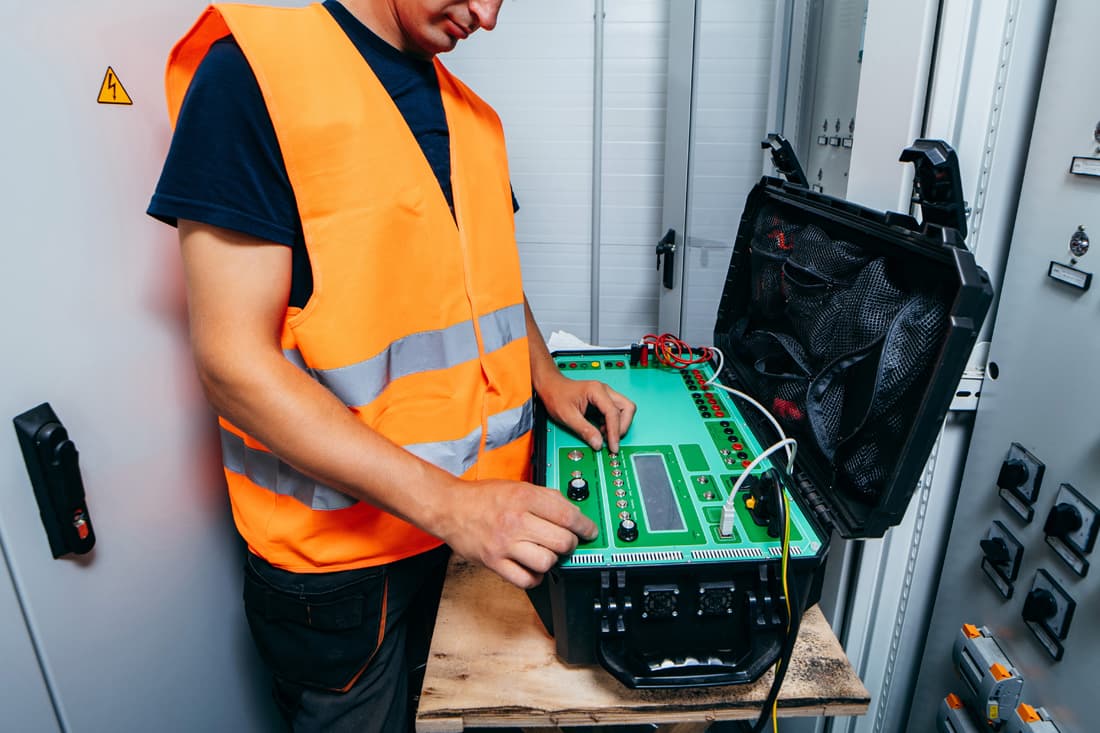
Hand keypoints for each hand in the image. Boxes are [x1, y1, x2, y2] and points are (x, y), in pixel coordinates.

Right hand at [435, 479, 597, 587]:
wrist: (450, 507)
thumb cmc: (483, 497)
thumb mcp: (517, 486)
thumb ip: (545, 497)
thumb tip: (572, 511)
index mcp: (524, 497)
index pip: (567, 515)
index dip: (585, 525)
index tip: (590, 531)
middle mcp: (515, 520)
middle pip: (561, 540)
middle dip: (571, 544)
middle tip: (568, 542)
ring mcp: (504, 544)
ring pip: (546, 561)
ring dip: (552, 560)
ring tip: (546, 552)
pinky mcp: (494, 562)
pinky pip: (526, 579)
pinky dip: (535, 577)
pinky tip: (533, 568)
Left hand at [536, 371, 635, 452]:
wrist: (551, 386)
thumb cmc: (556, 395)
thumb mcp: (567, 416)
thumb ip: (584, 430)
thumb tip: (598, 443)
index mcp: (596, 391)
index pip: (613, 413)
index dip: (615, 432)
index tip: (613, 446)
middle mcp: (604, 390)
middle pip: (627, 408)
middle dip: (622, 426)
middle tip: (612, 440)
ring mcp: (605, 394)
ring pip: (624, 409)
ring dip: (619, 424)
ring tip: (605, 434)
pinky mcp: (603, 400)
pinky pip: (616, 411)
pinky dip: (613, 422)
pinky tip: (601, 429)